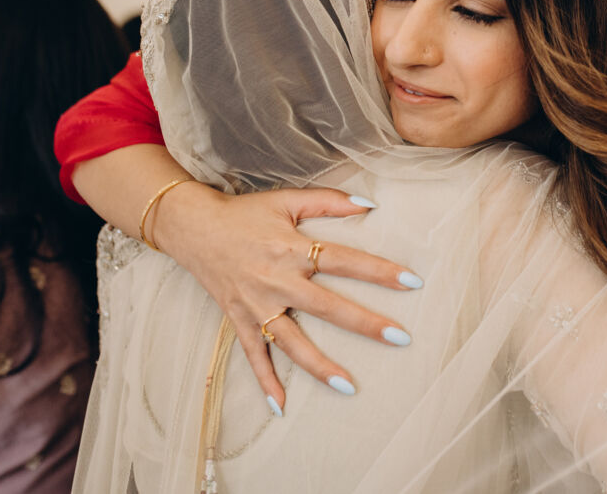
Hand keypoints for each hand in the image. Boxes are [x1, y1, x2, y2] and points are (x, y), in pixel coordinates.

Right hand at [153, 182, 421, 411]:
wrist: (193, 227)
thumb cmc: (245, 212)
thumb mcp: (287, 199)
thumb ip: (328, 202)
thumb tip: (369, 204)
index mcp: (293, 249)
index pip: (344, 261)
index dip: (379, 271)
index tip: (412, 282)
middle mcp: (277, 280)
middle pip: (327, 307)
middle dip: (365, 323)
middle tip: (400, 338)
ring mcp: (257, 304)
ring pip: (292, 341)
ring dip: (320, 365)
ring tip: (349, 386)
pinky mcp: (239, 319)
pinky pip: (254, 355)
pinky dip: (265, 381)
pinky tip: (281, 407)